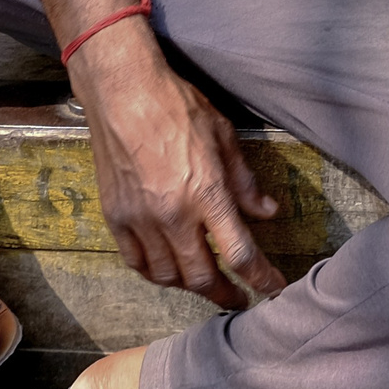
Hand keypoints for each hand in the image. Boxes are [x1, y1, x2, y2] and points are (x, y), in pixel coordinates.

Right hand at [71, 29, 287, 308]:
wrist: (122, 91)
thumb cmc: (175, 105)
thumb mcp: (223, 135)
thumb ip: (244, 181)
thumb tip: (266, 210)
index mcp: (206, 193)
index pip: (240, 254)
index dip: (261, 279)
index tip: (273, 289)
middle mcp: (173, 215)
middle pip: (201, 277)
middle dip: (224, 294)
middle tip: (237, 297)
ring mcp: (140, 219)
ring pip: (167, 276)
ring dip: (189, 285)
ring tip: (203, 281)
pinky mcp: (116, 217)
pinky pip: (136, 262)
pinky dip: (154, 272)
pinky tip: (167, 267)